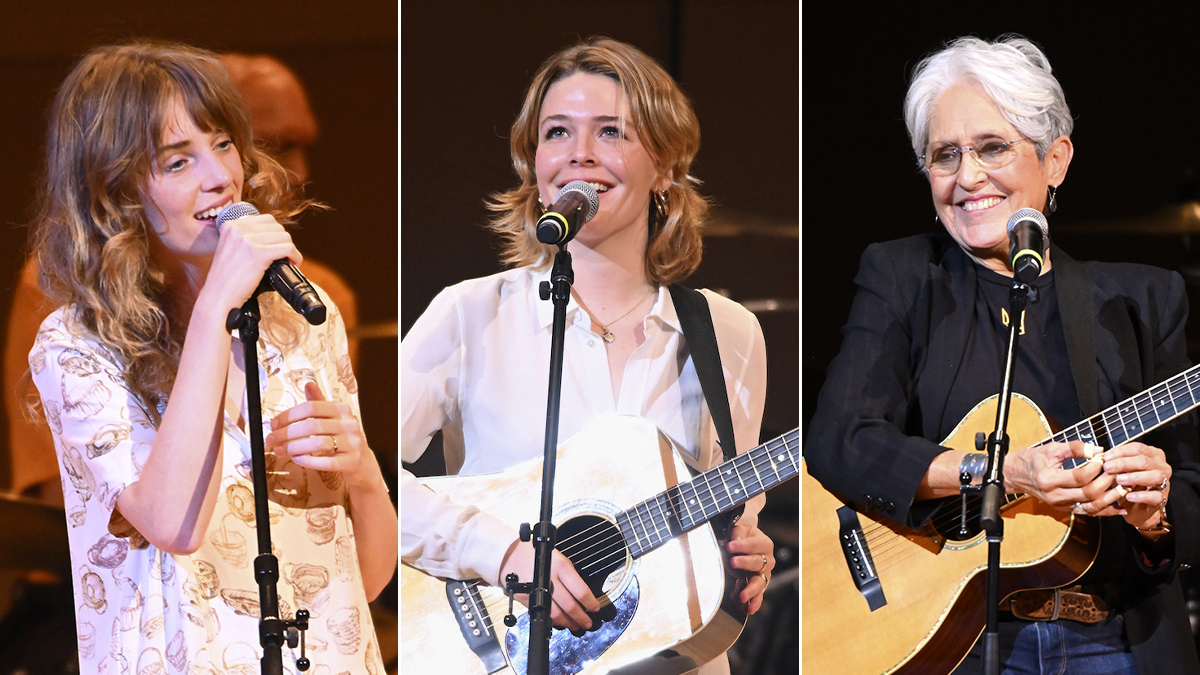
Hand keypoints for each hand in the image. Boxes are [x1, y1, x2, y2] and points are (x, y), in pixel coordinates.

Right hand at [201, 213, 300, 311]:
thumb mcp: (230, 250)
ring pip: (284, 237)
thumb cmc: (226, 280)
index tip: (277, 246)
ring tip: (288, 261)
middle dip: (283, 241)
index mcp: (230, 225)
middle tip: (284, 256)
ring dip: (291, 250)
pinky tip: (293, 264)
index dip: (275, 234)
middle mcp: (238, 228)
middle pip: (276, 227)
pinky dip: (295, 257)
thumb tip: (271, 237)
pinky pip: (287, 248)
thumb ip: (244, 239)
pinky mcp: (258, 253)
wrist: (217, 298)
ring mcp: (247, 239)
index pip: (265, 220)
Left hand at [265, 381, 379, 489]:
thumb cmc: (343, 439)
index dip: (289, 415)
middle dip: (287, 433)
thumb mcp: (333, 418)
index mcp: (342, 410)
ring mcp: (352, 443)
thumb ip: (319, 402)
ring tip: (281, 451)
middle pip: (312, 426)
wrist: (363, 462)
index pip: (311, 407)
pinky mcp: (351, 461)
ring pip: (319, 443)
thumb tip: (308, 384)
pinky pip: (327, 461)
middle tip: (271, 439)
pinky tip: (297, 459)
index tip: (274, 423)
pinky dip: (308, 461)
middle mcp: (349, 424)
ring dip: (295, 447)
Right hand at [498, 539, 599, 631]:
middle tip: (588, 622)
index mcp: (560, 567)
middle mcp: (549, 580)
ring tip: (576, 625)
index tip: (595, 607)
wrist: (509, 554)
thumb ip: (569, 575)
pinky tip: (560, 622)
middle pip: (569, 605)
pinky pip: (543, 614)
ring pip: (556, 614)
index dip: (590, 603)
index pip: (580, 590)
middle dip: (581, 617)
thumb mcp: (557, 557)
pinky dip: (554, 620)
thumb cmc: (535, 553)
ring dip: (569, 622)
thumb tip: (582, 594)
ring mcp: (537, 591)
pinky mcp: (527, 600)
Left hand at [726, 522, 774, 613]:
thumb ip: (738, 533)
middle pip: (758, 563)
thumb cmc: (744, 537)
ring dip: (750, 589)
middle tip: (733, 562)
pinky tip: (748, 609)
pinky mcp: (759, 586)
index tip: (730, 545)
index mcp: (765, 544)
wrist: (747, 545)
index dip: (742, 545)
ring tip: (742, 596)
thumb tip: (735, 540)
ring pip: (760, 583)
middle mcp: (768, 560)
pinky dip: (754, 603)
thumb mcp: (741, 529)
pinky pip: (758, 596)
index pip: (754, 544)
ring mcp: (764, 575)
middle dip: (745, 563)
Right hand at [1003, 440, 1111, 510]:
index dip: (1095, 467)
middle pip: (1088, 493)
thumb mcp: (1051, 448)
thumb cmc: (1033, 460)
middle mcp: (1054, 495)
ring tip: (1122, 485)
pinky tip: (1119, 506)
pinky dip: (1106, 510)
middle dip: (1106, 481)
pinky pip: (1089, 511)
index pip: (1079, 476)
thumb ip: (1075, 448)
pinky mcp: (1066, 509)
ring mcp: (1060, 504)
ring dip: (1110, 497)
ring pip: (1091, 506)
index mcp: (1048, 479)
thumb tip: (1098, 450)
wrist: (1016, 475)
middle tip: (1116, 469)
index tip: (1102, 458)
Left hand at [1099, 442, 1170, 529]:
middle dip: (1124, 463)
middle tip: (1108, 467)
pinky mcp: (1162, 498)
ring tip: (1119, 480)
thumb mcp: (1120, 471)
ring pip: (1154, 476)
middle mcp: (1161, 466)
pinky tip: (1129, 496)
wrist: (1136, 507)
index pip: (1138, 448)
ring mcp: (1164, 482)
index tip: (1106, 457)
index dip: (1121, 452)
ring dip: (1135, 477)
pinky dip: (1141, 495)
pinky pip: (1155, 496)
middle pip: (1144, 461)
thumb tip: (1100, 457)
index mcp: (1152, 455)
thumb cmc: (1128, 484)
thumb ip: (1114, 462)